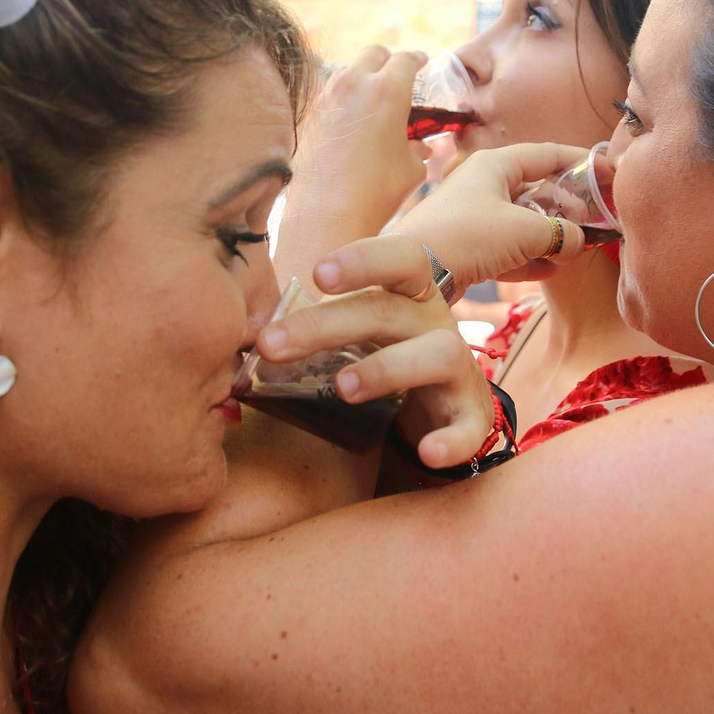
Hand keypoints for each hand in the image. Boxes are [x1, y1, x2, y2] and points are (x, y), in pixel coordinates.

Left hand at [256, 235, 493, 468]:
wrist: (446, 404)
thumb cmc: (387, 355)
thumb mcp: (358, 330)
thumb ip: (313, 324)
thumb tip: (243, 332)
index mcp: (409, 294)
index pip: (398, 259)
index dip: (363, 261)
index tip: (316, 274)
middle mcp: (435, 322)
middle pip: (389, 311)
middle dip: (327, 325)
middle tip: (271, 345)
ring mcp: (458, 368)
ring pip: (437, 354)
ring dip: (386, 368)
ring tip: (341, 388)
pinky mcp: (470, 415)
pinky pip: (469, 427)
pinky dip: (452, 440)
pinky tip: (428, 454)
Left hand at [275, 46, 427, 283]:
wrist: (325, 215)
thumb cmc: (375, 192)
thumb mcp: (411, 169)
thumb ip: (419, 149)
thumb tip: (421, 146)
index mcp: (387, 90)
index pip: (406, 59)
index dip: (418, 60)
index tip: (422, 63)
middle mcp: (354, 84)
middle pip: (374, 54)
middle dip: (389, 62)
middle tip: (399, 77)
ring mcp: (327, 97)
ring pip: (349, 71)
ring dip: (364, 78)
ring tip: (374, 101)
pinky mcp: (309, 115)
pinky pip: (331, 95)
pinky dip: (344, 99)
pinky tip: (352, 122)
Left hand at [378, 142, 590, 290]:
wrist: (409, 276)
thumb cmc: (464, 238)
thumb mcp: (524, 230)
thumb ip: (561, 232)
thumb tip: (577, 241)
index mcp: (495, 164)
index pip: (549, 154)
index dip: (584, 162)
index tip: (613, 174)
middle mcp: (483, 184)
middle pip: (539, 188)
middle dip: (568, 209)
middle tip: (592, 226)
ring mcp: (473, 216)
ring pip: (524, 221)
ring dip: (551, 237)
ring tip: (572, 253)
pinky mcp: (467, 246)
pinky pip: (509, 246)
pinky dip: (530, 256)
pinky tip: (550, 271)